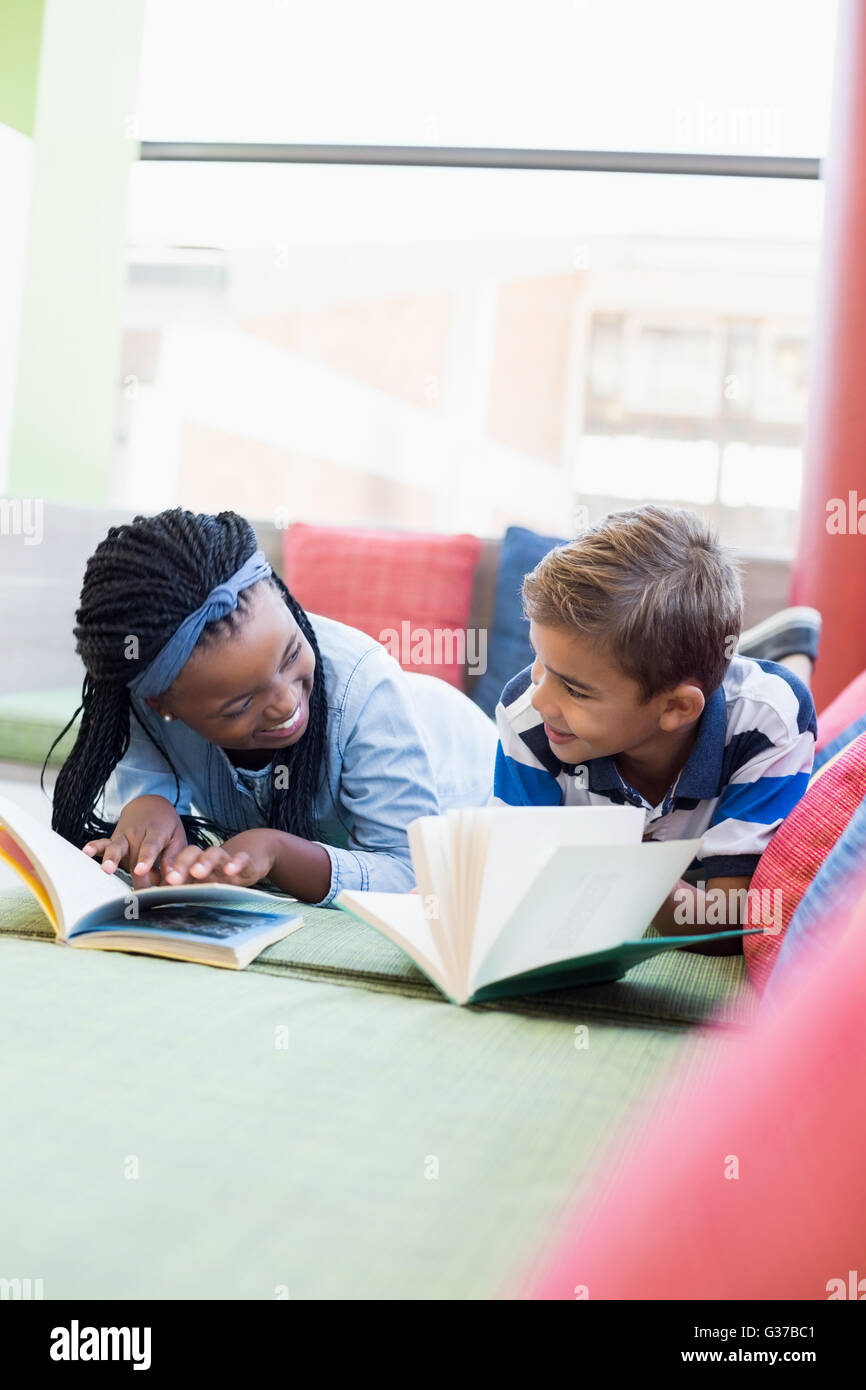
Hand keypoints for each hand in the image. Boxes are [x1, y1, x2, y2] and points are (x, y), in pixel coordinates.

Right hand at [82, 795, 186, 889]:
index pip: (150, 846)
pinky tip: (86, 852)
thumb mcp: (177, 837)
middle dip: (135, 876)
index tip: (141, 870)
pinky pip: (102, 843)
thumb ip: (173, 858)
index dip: (146, 858)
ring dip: (111, 858)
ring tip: (107, 869)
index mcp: (156, 831)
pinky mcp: (113, 840)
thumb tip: (171, 879)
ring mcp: (123, 836)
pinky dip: (94, 847)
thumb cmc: (166, 826)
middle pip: (134, 856)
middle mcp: (137, 833)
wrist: (149, 805)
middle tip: (138, 894)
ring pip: (116, 847)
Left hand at [161, 829, 277, 887]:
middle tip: (173, 878)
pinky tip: (231, 870)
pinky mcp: (247, 862)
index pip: (179, 862)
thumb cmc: (225, 873)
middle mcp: (209, 860)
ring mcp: (227, 860)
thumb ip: (188, 887)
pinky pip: (241, 859)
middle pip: (193, 854)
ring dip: (205, 862)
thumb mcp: (207, 881)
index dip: (169, 872)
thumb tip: (159, 899)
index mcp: (196, 864)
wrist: (255, 854)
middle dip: (181, 865)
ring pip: (214, 854)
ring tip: (197, 872)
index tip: (159, 885)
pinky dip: (236, 863)